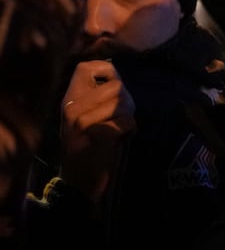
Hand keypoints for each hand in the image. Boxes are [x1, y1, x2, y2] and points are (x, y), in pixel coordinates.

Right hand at [58, 61, 135, 203]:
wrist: (79, 182)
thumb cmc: (87, 148)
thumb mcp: (82, 118)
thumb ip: (95, 97)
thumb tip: (116, 73)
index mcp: (69, 101)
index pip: (85, 67)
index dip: (107, 70)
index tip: (114, 86)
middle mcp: (72, 108)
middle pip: (116, 86)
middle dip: (126, 101)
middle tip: (120, 117)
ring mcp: (83, 121)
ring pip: (123, 103)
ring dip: (128, 117)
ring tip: (118, 130)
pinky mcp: (98, 135)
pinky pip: (127, 121)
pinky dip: (130, 131)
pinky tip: (121, 140)